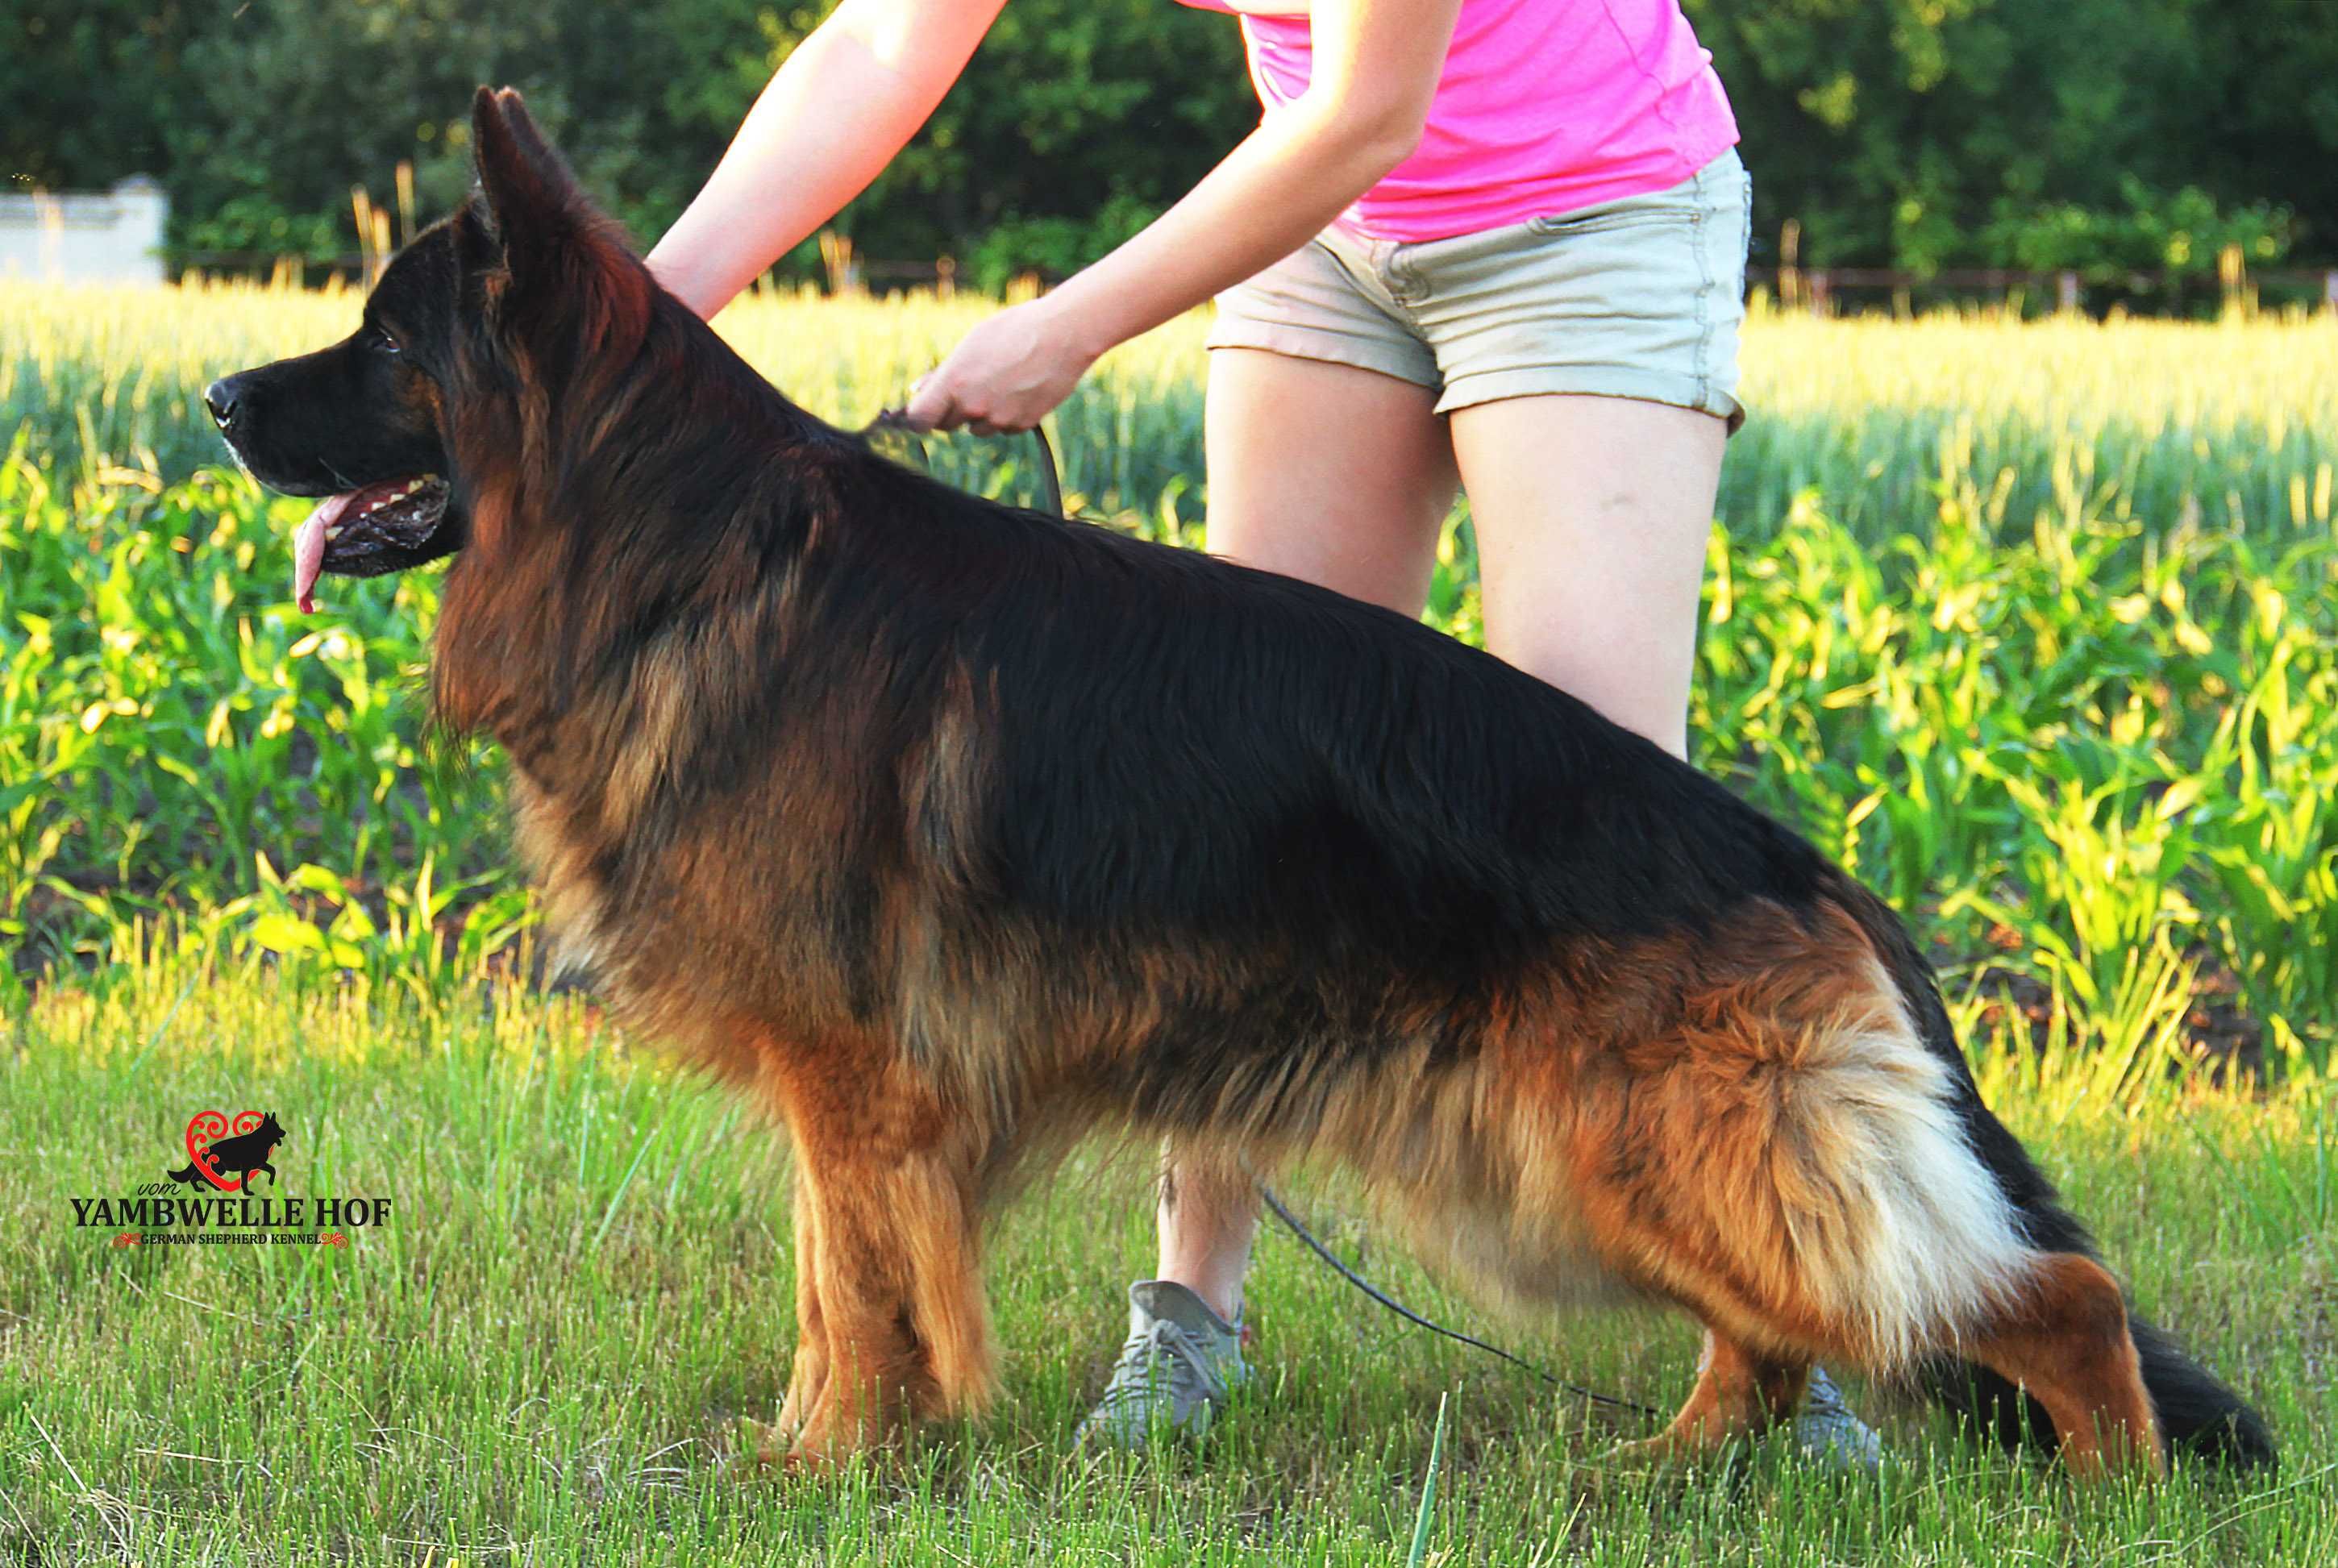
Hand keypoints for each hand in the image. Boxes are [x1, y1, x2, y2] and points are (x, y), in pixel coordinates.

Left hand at [902, 296, 1099, 434]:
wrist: (1064, 335)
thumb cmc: (1015, 330)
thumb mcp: (973, 343)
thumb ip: (944, 373)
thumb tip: (918, 390)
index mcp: (955, 382)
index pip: (919, 418)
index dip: (917, 418)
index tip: (920, 413)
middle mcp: (973, 406)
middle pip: (947, 425)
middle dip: (952, 410)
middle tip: (970, 385)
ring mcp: (999, 419)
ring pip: (978, 428)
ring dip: (982, 414)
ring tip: (1002, 382)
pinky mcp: (1022, 425)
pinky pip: (1005, 427)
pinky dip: (1008, 415)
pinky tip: (1021, 388)